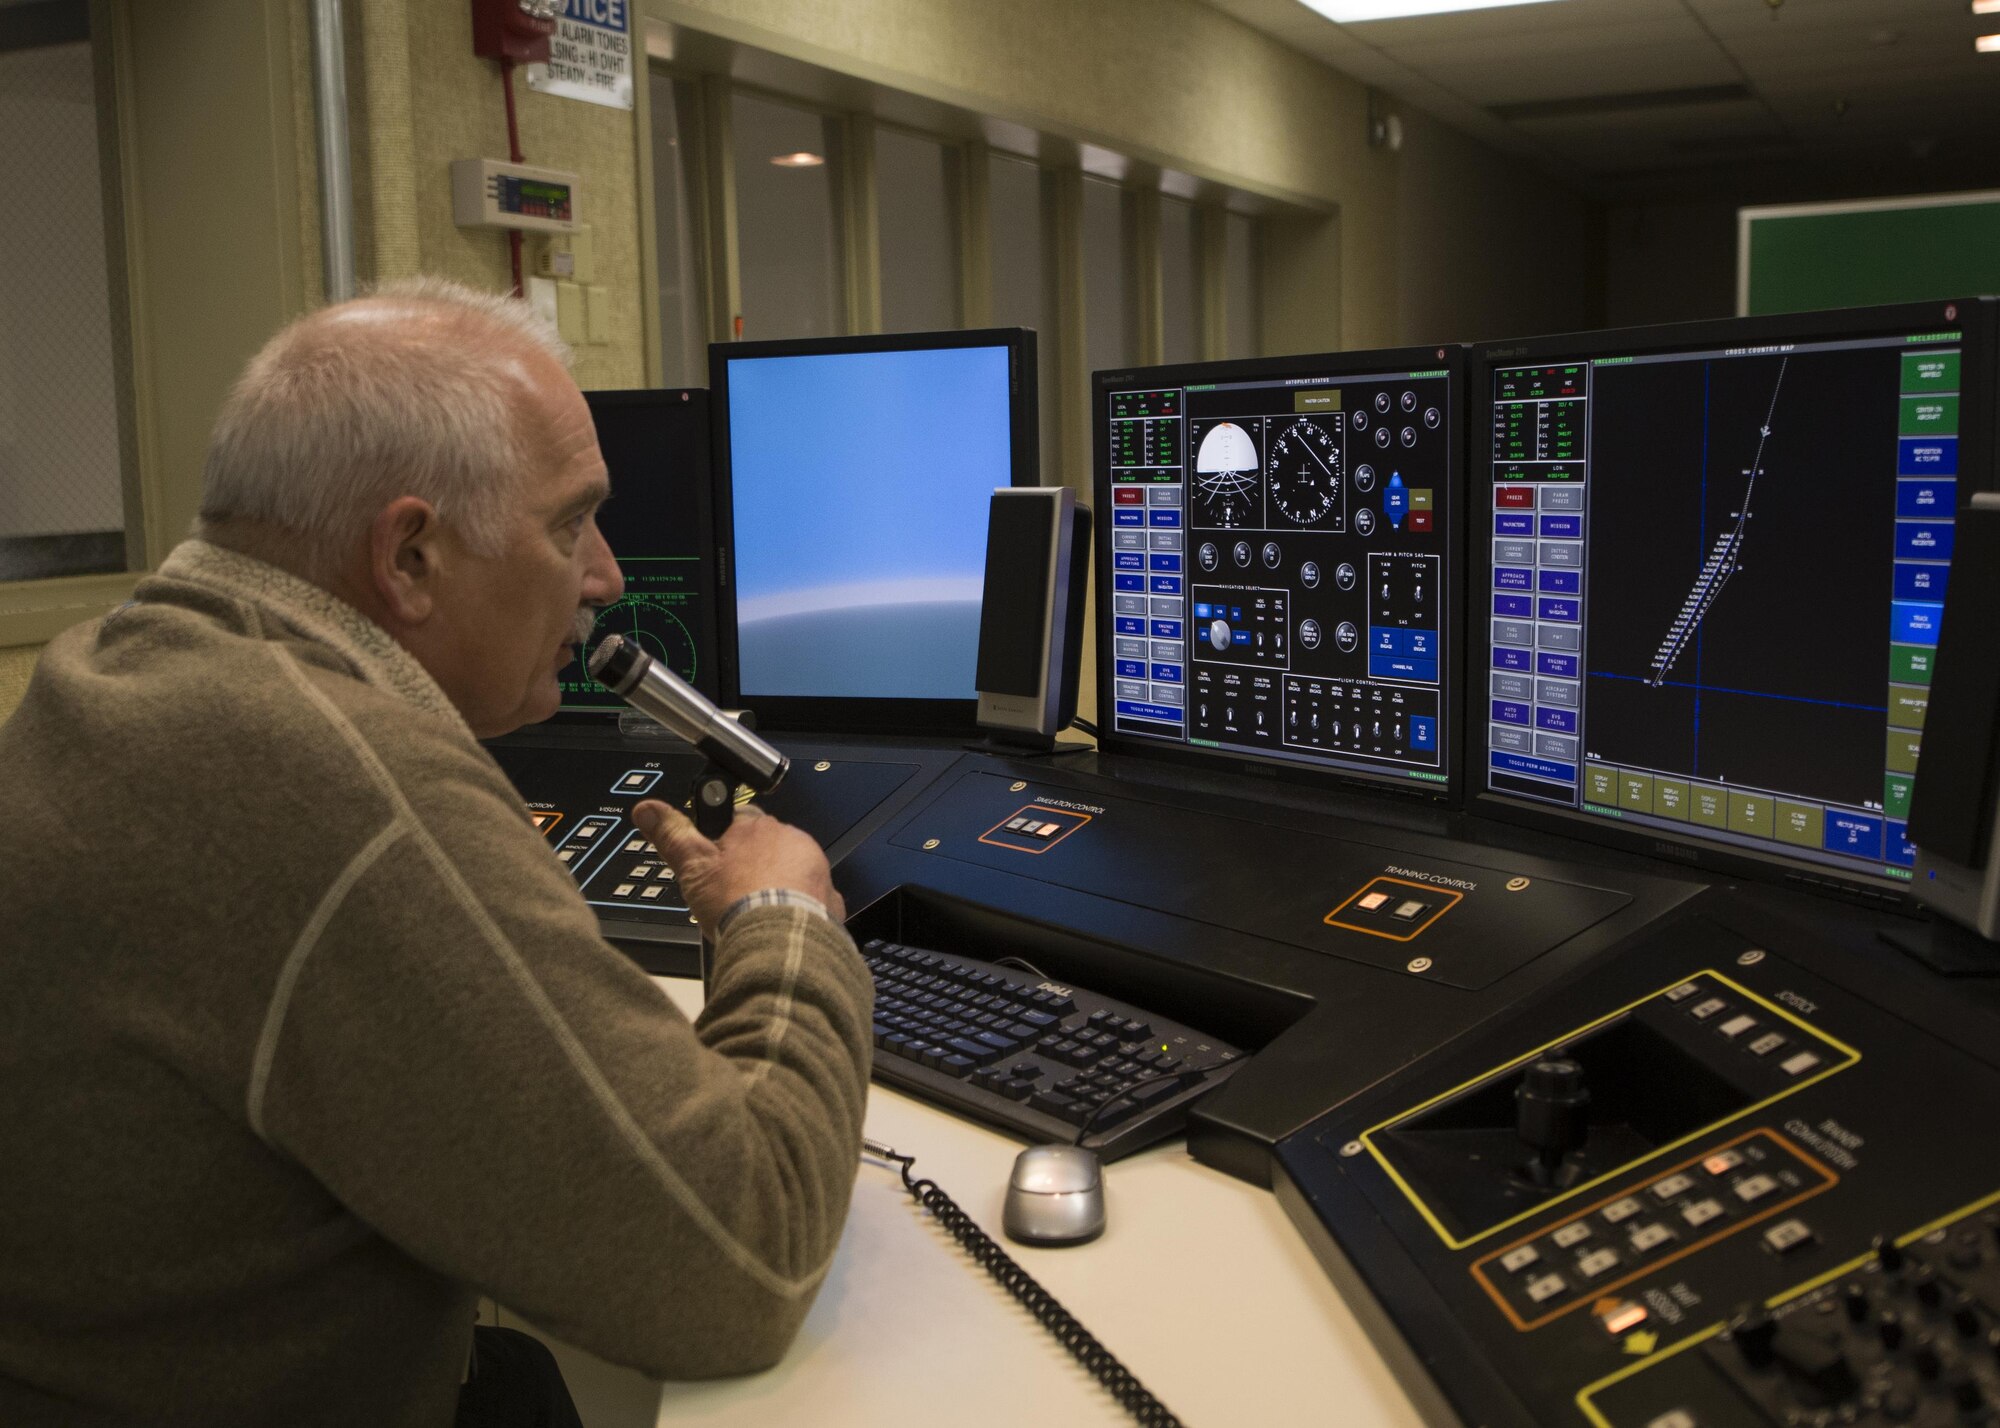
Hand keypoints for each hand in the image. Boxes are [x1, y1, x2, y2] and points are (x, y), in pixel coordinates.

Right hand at [630, 800, 845, 929]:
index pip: (740, 818)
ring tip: (756, 911)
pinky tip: (781, 924)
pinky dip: (799, 908)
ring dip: (778, 884)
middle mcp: (792, 840)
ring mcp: (815, 869)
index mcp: (758, 827)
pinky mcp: (829, 898)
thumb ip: (672, 835)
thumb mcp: (693, 867)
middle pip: (769, 846)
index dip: (725, 840)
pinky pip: (813, 898)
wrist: (779, 943)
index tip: (717, 860)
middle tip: (734, 892)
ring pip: (793, 870)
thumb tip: (648, 810)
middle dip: (753, 865)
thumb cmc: (738, 903)